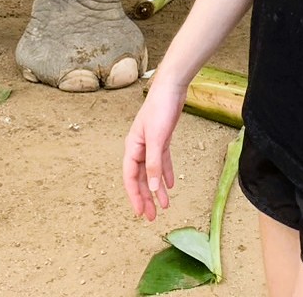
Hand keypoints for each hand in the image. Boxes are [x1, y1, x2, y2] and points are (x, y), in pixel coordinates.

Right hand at [122, 77, 186, 220]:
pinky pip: (162, 161)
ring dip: (157, 189)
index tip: (140, 213)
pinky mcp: (162, 139)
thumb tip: (153, 188)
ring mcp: (150, 143)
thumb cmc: (160, 108)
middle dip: (146, 197)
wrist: (172, 87)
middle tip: (151, 216)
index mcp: (132, 147)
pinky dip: (165, 173)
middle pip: (141, 178)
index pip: (130, 177)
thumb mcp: (157, 138)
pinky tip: (170, 185)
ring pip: (152, 172)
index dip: (135, 196)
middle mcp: (139, 147)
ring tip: (164, 206)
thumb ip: (154, 163)